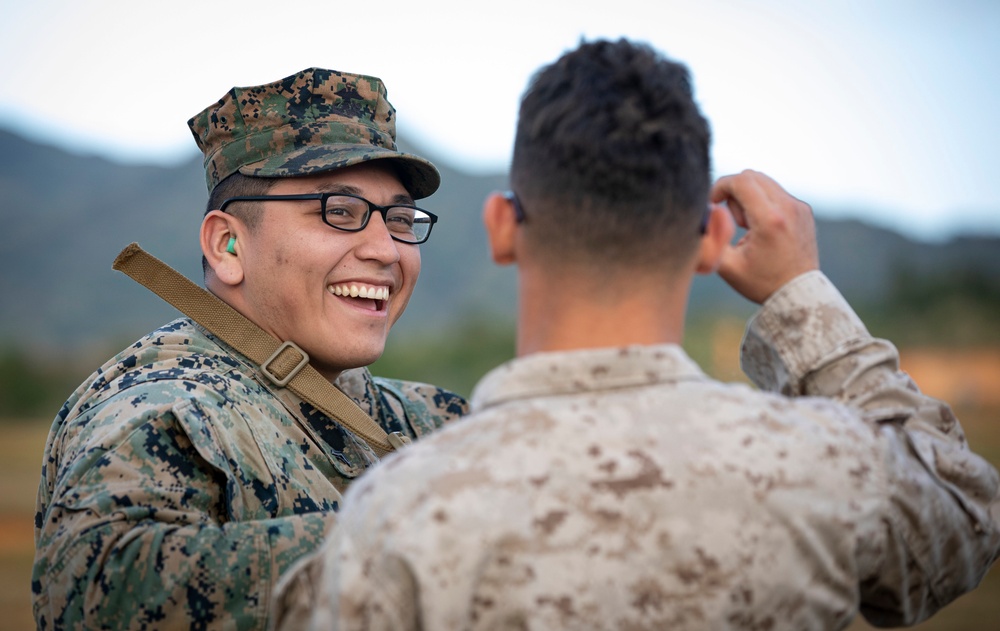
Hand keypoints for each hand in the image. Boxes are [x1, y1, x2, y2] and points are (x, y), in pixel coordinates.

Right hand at [711, 170, 818, 303]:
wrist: (799, 294)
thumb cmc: (762, 283)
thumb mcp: (727, 265)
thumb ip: (711, 237)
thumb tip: (704, 213)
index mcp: (770, 220)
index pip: (741, 181)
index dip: (720, 186)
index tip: (713, 203)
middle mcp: (789, 208)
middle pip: (752, 176)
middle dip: (734, 192)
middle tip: (733, 221)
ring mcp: (799, 207)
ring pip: (764, 182)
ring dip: (748, 197)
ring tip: (748, 227)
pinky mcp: (804, 210)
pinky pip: (776, 193)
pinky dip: (762, 203)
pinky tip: (762, 228)